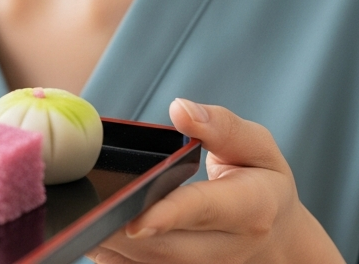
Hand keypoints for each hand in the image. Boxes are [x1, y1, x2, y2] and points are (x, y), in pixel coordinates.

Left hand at [90, 99, 343, 263]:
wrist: (280, 242)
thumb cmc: (262, 184)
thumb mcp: (258, 148)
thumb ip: (221, 127)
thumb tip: (180, 109)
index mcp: (250, 209)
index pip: (203, 210)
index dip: (168, 215)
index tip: (135, 219)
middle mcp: (227, 248)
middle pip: (169, 249)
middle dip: (124, 235)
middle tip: (84, 216)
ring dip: (112, 249)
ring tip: (78, 226)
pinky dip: (114, 259)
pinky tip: (90, 237)